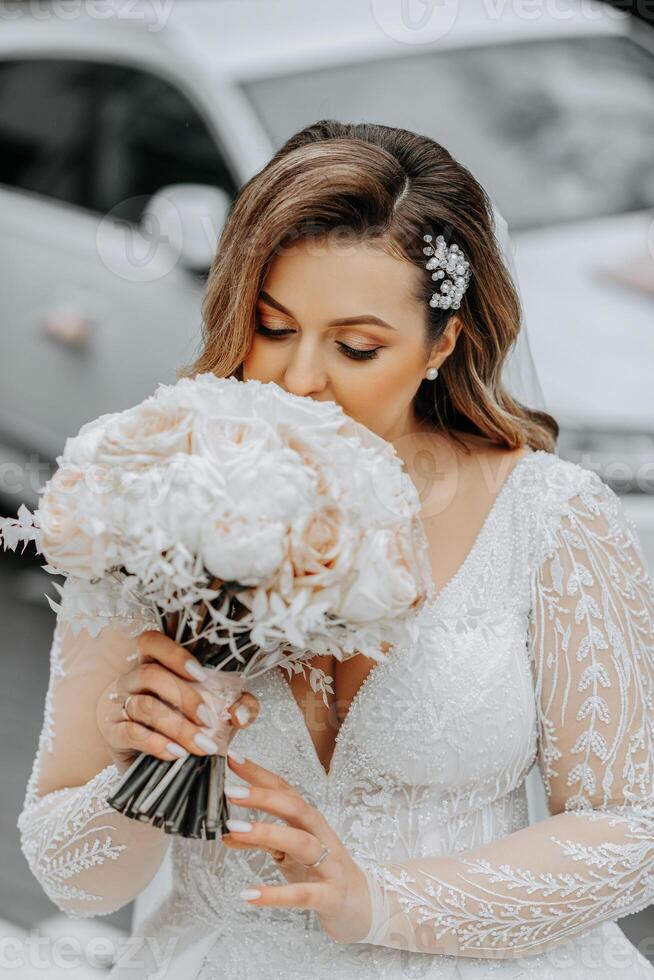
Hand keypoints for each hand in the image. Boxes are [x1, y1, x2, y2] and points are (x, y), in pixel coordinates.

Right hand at [96, 630, 259, 773]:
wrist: (153, 758)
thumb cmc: (186, 723)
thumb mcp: (216, 710)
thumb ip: (237, 705)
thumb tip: (241, 715)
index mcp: (153, 664)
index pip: (151, 642)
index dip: (175, 655)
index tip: (201, 675)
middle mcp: (132, 680)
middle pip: (150, 675)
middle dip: (185, 698)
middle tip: (209, 720)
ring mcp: (118, 705)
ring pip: (142, 706)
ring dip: (176, 726)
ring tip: (200, 745)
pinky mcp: (112, 733)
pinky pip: (130, 733)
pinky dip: (156, 743)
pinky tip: (177, 753)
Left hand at [221, 752, 371, 944]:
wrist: (364, 905)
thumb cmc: (324, 871)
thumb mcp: (291, 853)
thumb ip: (262, 841)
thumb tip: (227, 834)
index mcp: (310, 821)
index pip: (284, 790)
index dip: (259, 774)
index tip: (233, 759)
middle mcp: (321, 836)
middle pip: (296, 808)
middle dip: (264, 797)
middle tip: (231, 791)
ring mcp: (329, 864)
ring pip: (300, 842)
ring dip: (267, 833)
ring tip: (233, 829)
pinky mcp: (330, 895)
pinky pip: (302, 894)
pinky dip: (275, 894)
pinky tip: (249, 893)